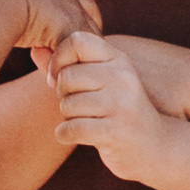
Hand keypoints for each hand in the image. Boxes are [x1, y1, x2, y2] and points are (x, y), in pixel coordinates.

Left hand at [44, 27, 178, 183]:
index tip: (58, 76)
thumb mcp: (100, 83)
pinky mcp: (116, 132)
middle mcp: (124, 78)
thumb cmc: (118, 112)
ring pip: (67, 105)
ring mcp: (122, 105)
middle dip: (62, 94)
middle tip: (75, 105)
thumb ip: (67, 66)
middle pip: (67, 77)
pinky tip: (78, 135)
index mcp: (119, 60)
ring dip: (67, 117)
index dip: (58, 58)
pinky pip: (70, 129)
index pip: (77, 41)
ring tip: (85, 121)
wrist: (155, 148)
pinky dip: (65, 135)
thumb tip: (34, 49)